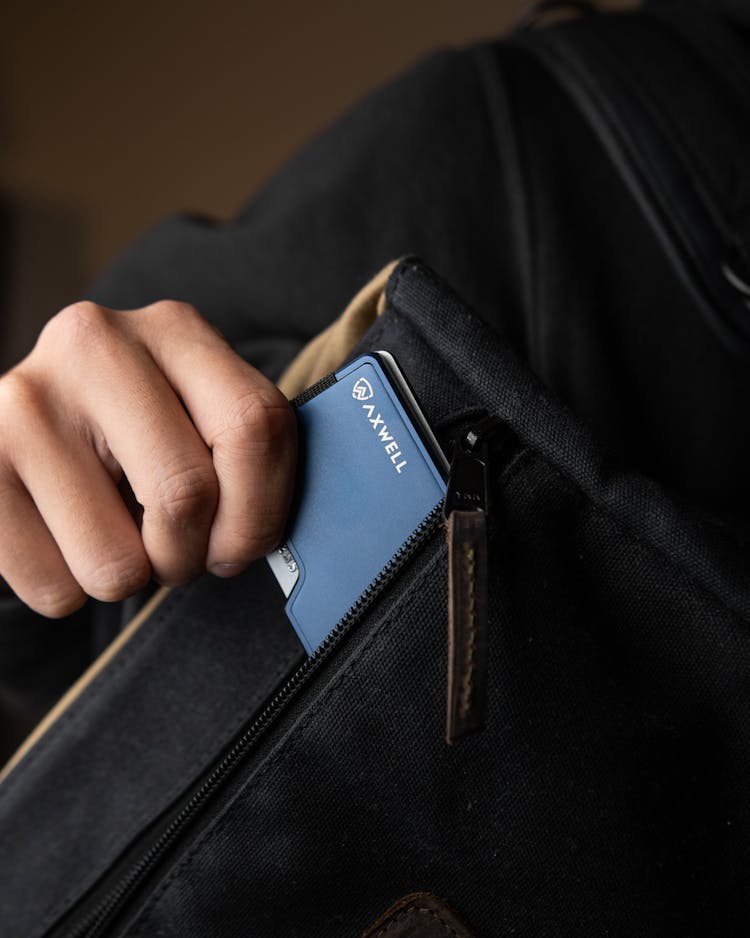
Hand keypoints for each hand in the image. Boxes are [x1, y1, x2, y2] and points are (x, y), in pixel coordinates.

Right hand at [0, 300, 296, 615]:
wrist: (29, 429)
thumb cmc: (136, 434)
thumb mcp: (199, 416)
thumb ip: (245, 454)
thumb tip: (272, 541)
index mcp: (175, 329)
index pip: (254, 427)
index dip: (260, 512)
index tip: (240, 543)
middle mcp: (95, 344)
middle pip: (186, 496)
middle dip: (193, 555)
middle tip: (178, 551)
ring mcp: (24, 401)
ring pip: (117, 563)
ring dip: (133, 577)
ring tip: (117, 534)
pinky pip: (53, 590)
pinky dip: (72, 589)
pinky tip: (65, 536)